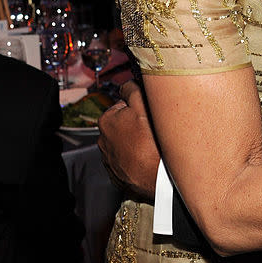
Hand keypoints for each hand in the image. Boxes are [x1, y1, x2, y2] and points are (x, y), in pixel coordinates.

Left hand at [98, 80, 159, 198]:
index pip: (122, 106)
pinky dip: (136, 160)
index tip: (148, 115)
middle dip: (135, 126)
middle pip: (123, 125)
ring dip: (135, 143)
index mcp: (106, 121)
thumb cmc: (151, 142)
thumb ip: (132, 89)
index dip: (138, 108)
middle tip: (151, 131)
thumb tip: (126, 84)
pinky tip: (147, 160)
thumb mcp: (143, 104)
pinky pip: (127, 162)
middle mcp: (103, 141)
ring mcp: (109, 160)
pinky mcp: (117, 176)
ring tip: (151, 147)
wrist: (158, 178)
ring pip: (125, 144)